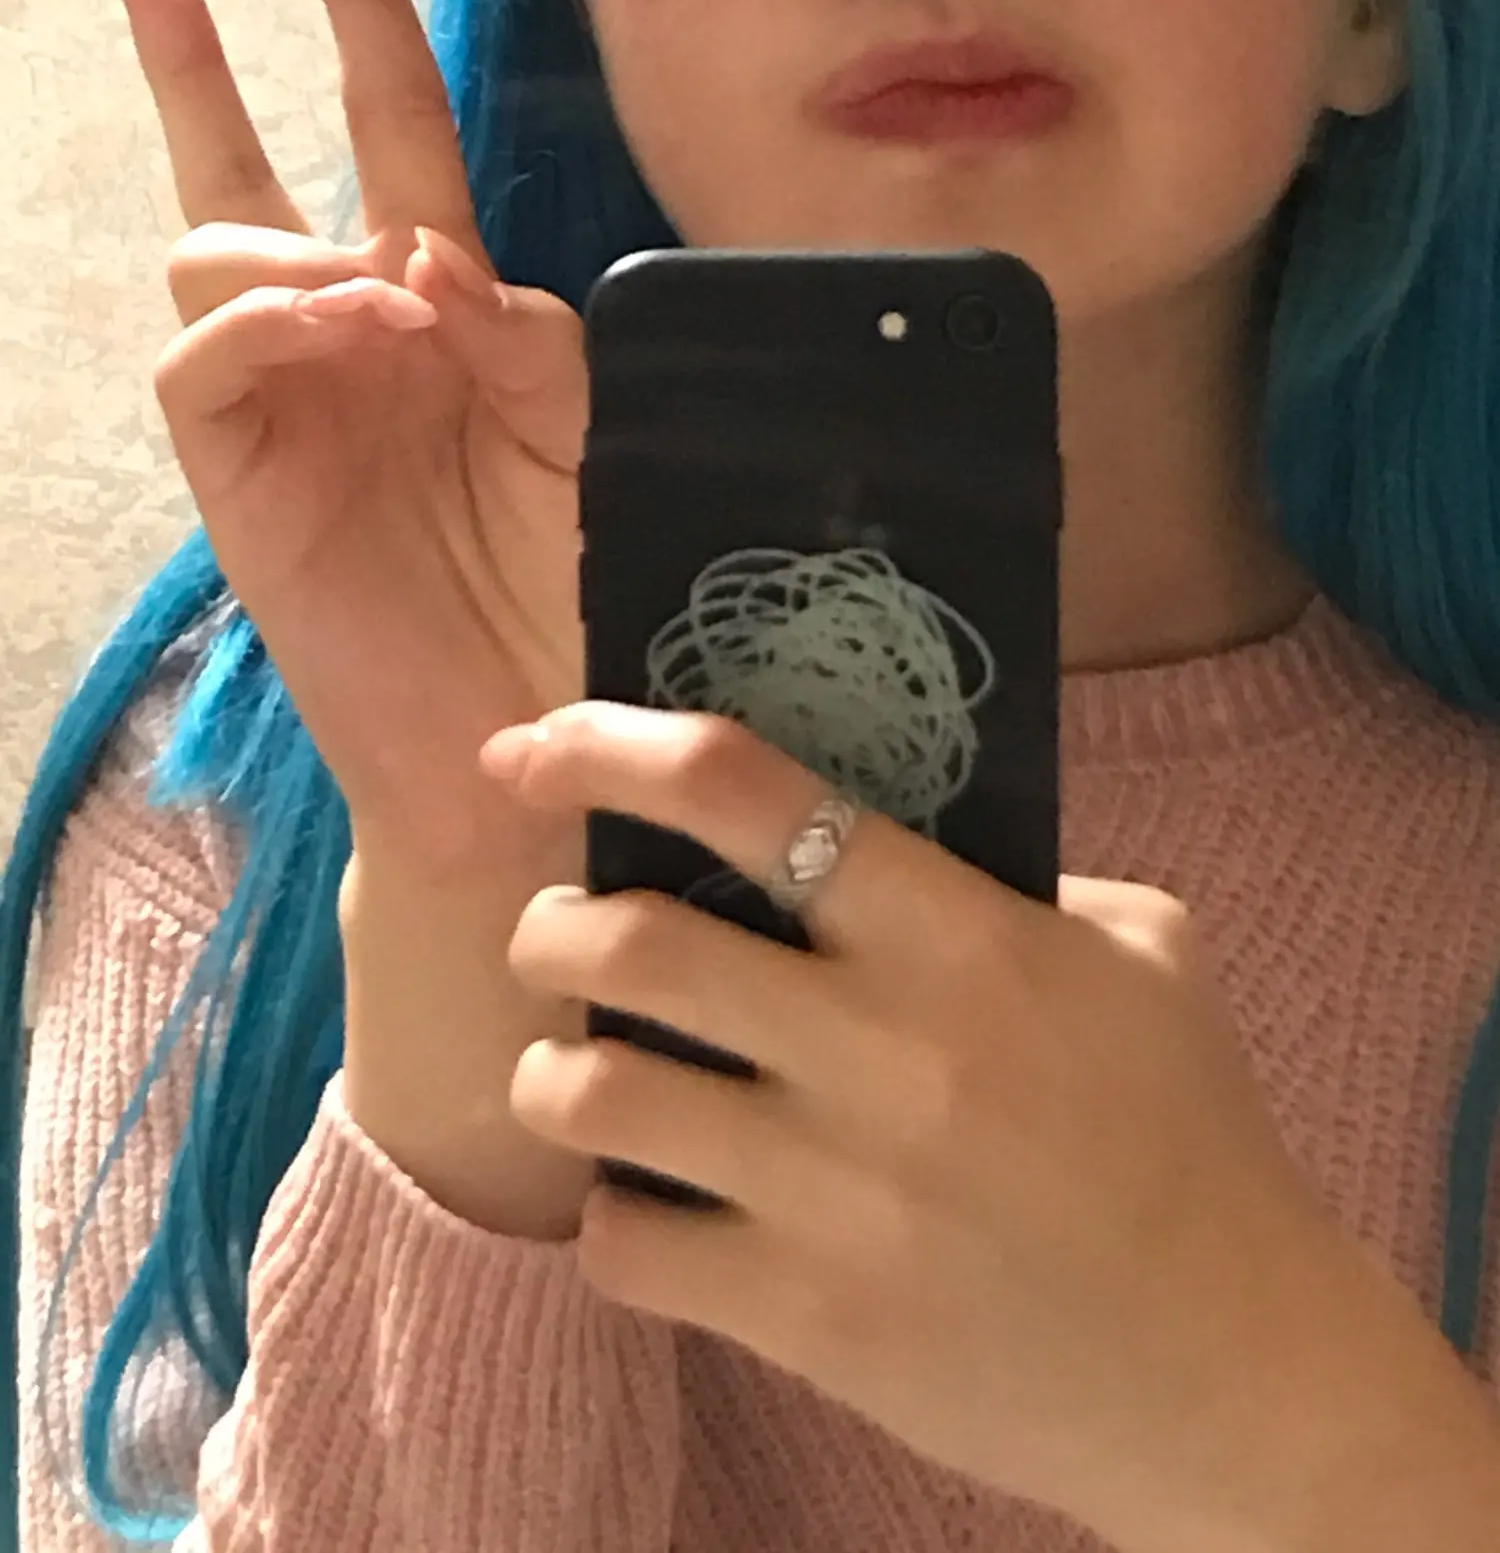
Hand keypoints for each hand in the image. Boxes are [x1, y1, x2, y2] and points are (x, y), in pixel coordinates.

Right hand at [122, 0, 587, 878]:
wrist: (533, 734)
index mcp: (437, 312)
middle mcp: (346, 341)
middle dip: (203, 59)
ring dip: (294, 241)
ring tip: (380, 291)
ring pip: (215, 253)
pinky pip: (209, 355)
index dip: (365, 20)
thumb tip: (425, 257)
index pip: (392, 139)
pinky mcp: (239, 478)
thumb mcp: (585, 430)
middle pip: (253, 169)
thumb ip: (527, 333)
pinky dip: (272, 318)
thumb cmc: (568, 585)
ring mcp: (283, 405)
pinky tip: (348, 327)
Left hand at [487, 702, 1352, 1546]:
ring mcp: (830, 1190)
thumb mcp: (1140, 953)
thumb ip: (1009, 880)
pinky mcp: (805, 1317)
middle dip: (550, 926)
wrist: (1232, 1367)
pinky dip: (609, 1215)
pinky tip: (653, 1204)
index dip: (608, 748)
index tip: (532, 750)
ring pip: (590, 1093)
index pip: (742, 791)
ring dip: (554, 1071)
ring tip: (583, 1071)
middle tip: (557, 934)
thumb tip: (869, 841)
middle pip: (624, 941)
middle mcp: (875, 1045)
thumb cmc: (1190, 1135)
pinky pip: (621, 1246)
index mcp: (956, 932)